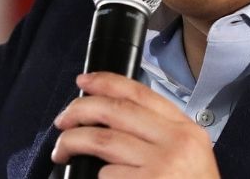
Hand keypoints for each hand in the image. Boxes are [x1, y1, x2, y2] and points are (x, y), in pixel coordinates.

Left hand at [52, 73, 220, 177]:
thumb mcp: (187, 155)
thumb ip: (158, 132)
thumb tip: (110, 114)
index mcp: (186, 130)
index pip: (140, 93)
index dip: (106, 82)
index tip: (84, 81)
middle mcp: (176, 143)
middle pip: (115, 110)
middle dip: (79, 110)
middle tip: (62, 120)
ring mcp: (162, 166)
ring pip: (102, 140)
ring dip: (72, 142)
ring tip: (62, 151)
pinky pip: (107, 175)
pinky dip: (96, 178)